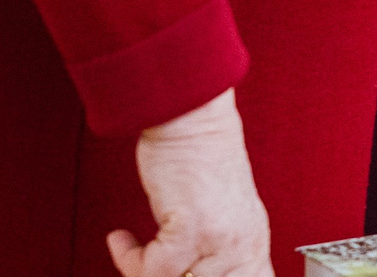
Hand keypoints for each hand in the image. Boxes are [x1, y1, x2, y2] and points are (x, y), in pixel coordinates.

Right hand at [109, 91, 271, 276]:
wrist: (192, 114)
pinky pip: (154, 270)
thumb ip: (219, 248)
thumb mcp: (224, 210)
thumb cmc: (201, 154)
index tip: (180, 275)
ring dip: (142, 271)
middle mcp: (242, 243)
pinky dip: (130, 259)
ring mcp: (218, 238)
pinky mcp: (191, 228)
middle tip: (148, 267)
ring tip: (132, 257)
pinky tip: (122, 241)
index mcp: (254, 241)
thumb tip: (192, 275)